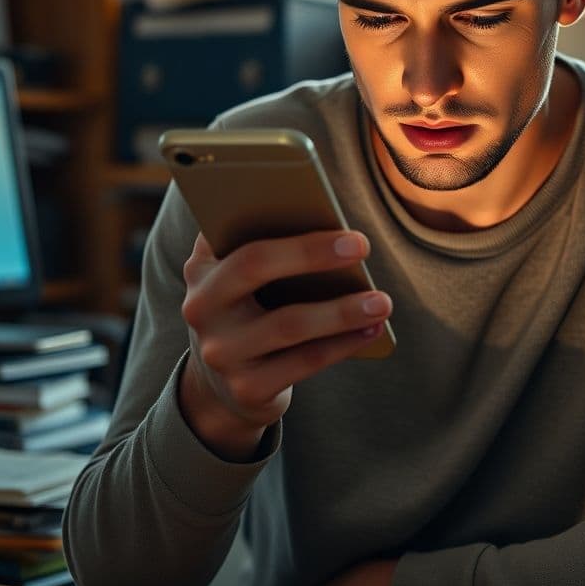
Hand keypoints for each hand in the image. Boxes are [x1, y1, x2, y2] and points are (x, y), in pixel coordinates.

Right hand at [178, 230, 392, 459]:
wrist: (223, 386)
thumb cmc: (251, 310)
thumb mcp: (244, 278)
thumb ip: (266, 242)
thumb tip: (322, 212)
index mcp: (202, 266)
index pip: (233, 227)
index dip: (272, 209)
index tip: (316, 198)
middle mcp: (201, 307)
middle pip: (254, 265)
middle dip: (310, 251)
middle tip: (361, 244)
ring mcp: (221, 351)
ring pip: (289, 324)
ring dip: (342, 310)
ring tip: (383, 300)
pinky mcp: (246, 387)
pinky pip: (304, 362)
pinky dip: (343, 344)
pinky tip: (372, 329)